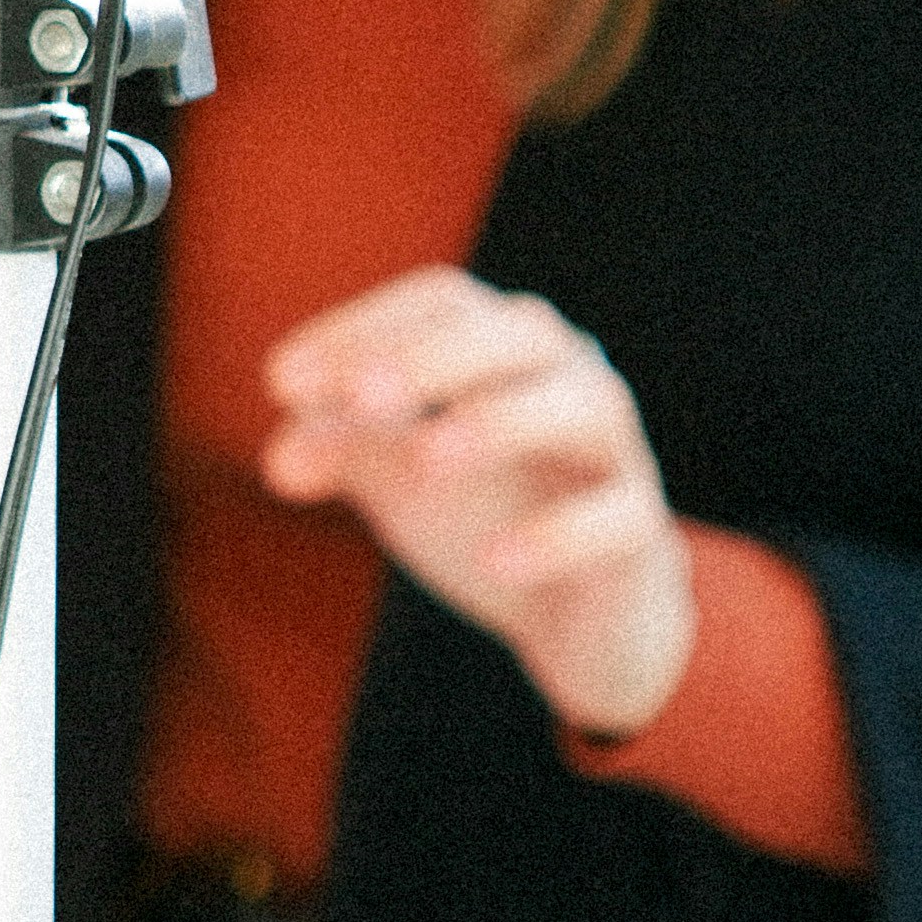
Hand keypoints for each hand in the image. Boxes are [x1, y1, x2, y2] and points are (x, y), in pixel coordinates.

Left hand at [258, 264, 698, 735]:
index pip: (441, 303)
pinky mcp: (644, 534)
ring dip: (502, 423)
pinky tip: (495, 560)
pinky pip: (620, 519)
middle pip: (517, 334)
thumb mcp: (397, 475)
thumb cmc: (485, 511)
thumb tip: (278, 462)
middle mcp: (570, 378)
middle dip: (434, 357)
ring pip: (585, 408)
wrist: (580, 618)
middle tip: (359, 396)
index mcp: (504, 348)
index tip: (283, 383)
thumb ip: (337, 449)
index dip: (363, 327)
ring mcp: (617, 452)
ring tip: (425, 457)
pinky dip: (559, 535)